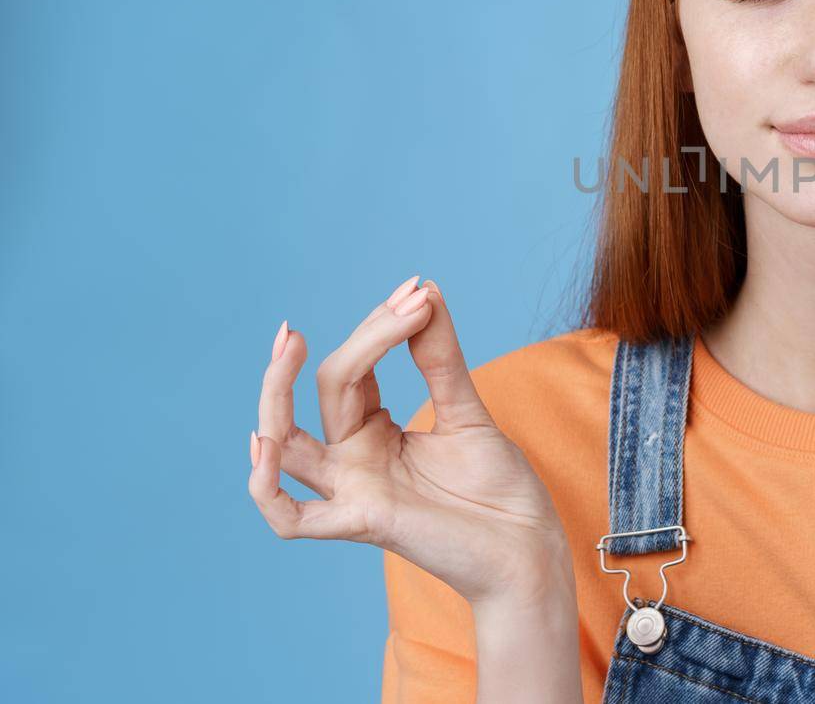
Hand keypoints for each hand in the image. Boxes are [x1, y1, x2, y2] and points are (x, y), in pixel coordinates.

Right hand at [247, 276, 574, 607]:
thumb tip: (423, 292)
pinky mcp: (364, 522)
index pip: (354, 369)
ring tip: (291, 344)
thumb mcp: (467, 411)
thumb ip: (440, 358)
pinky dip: (266, 486)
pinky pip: (293, 518)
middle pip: (327, 390)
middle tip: (400, 301)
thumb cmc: (498, 489)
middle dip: (360, 339)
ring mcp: (353, 490)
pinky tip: (264, 443)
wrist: (527, 547)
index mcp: (374, 431)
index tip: (417, 291)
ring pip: (284, 444)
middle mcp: (354, 459)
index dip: (379, 326)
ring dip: (274, 395)